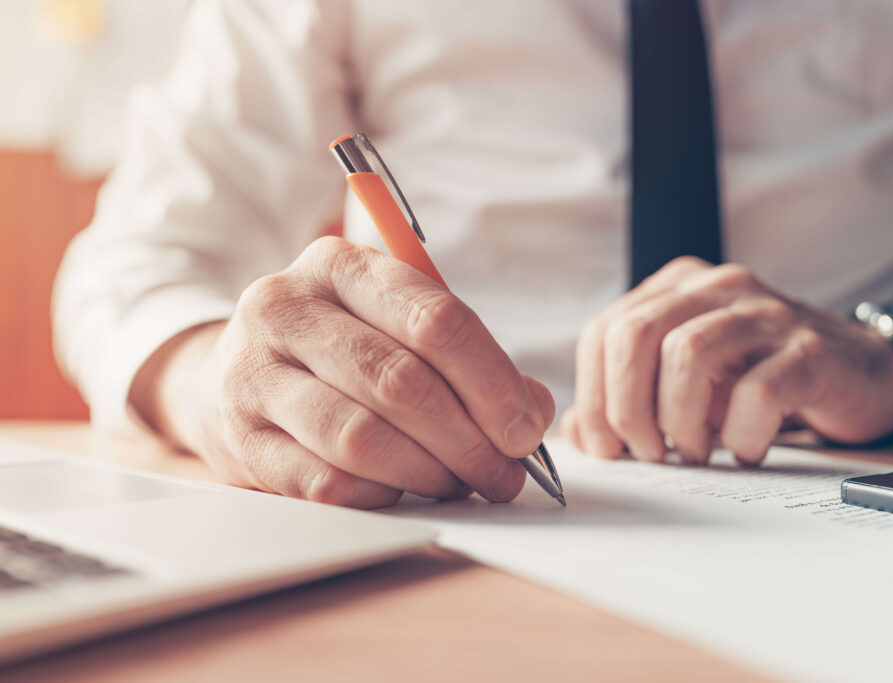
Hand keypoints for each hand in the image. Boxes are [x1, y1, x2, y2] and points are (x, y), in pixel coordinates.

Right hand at [131, 237, 554, 507]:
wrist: (231, 375)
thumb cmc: (336, 349)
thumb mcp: (396, 325)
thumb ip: (470, 359)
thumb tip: (532, 413)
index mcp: (339, 265)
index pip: (434, 319)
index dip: (491, 381)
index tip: (525, 428)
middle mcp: (286, 308)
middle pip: (401, 382)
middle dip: (468, 439)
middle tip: (502, 472)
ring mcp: (253, 374)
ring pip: (362, 437)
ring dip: (428, 473)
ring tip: (457, 483)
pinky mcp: (240, 440)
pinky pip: (326, 482)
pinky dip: (381, 494)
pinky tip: (402, 490)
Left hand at [562, 258, 892, 464]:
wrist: (859, 375)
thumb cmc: (760, 380)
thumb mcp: (686, 387)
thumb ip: (627, 402)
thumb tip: (578, 434)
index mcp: (675, 289)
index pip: (604, 331)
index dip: (594, 396)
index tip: (606, 448)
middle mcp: (716, 288)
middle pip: (635, 335)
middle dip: (626, 407)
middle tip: (646, 453)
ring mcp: (765, 312)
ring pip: (688, 353)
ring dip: (679, 419)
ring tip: (694, 453)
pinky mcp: (810, 348)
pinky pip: (758, 390)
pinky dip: (741, 434)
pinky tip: (746, 451)